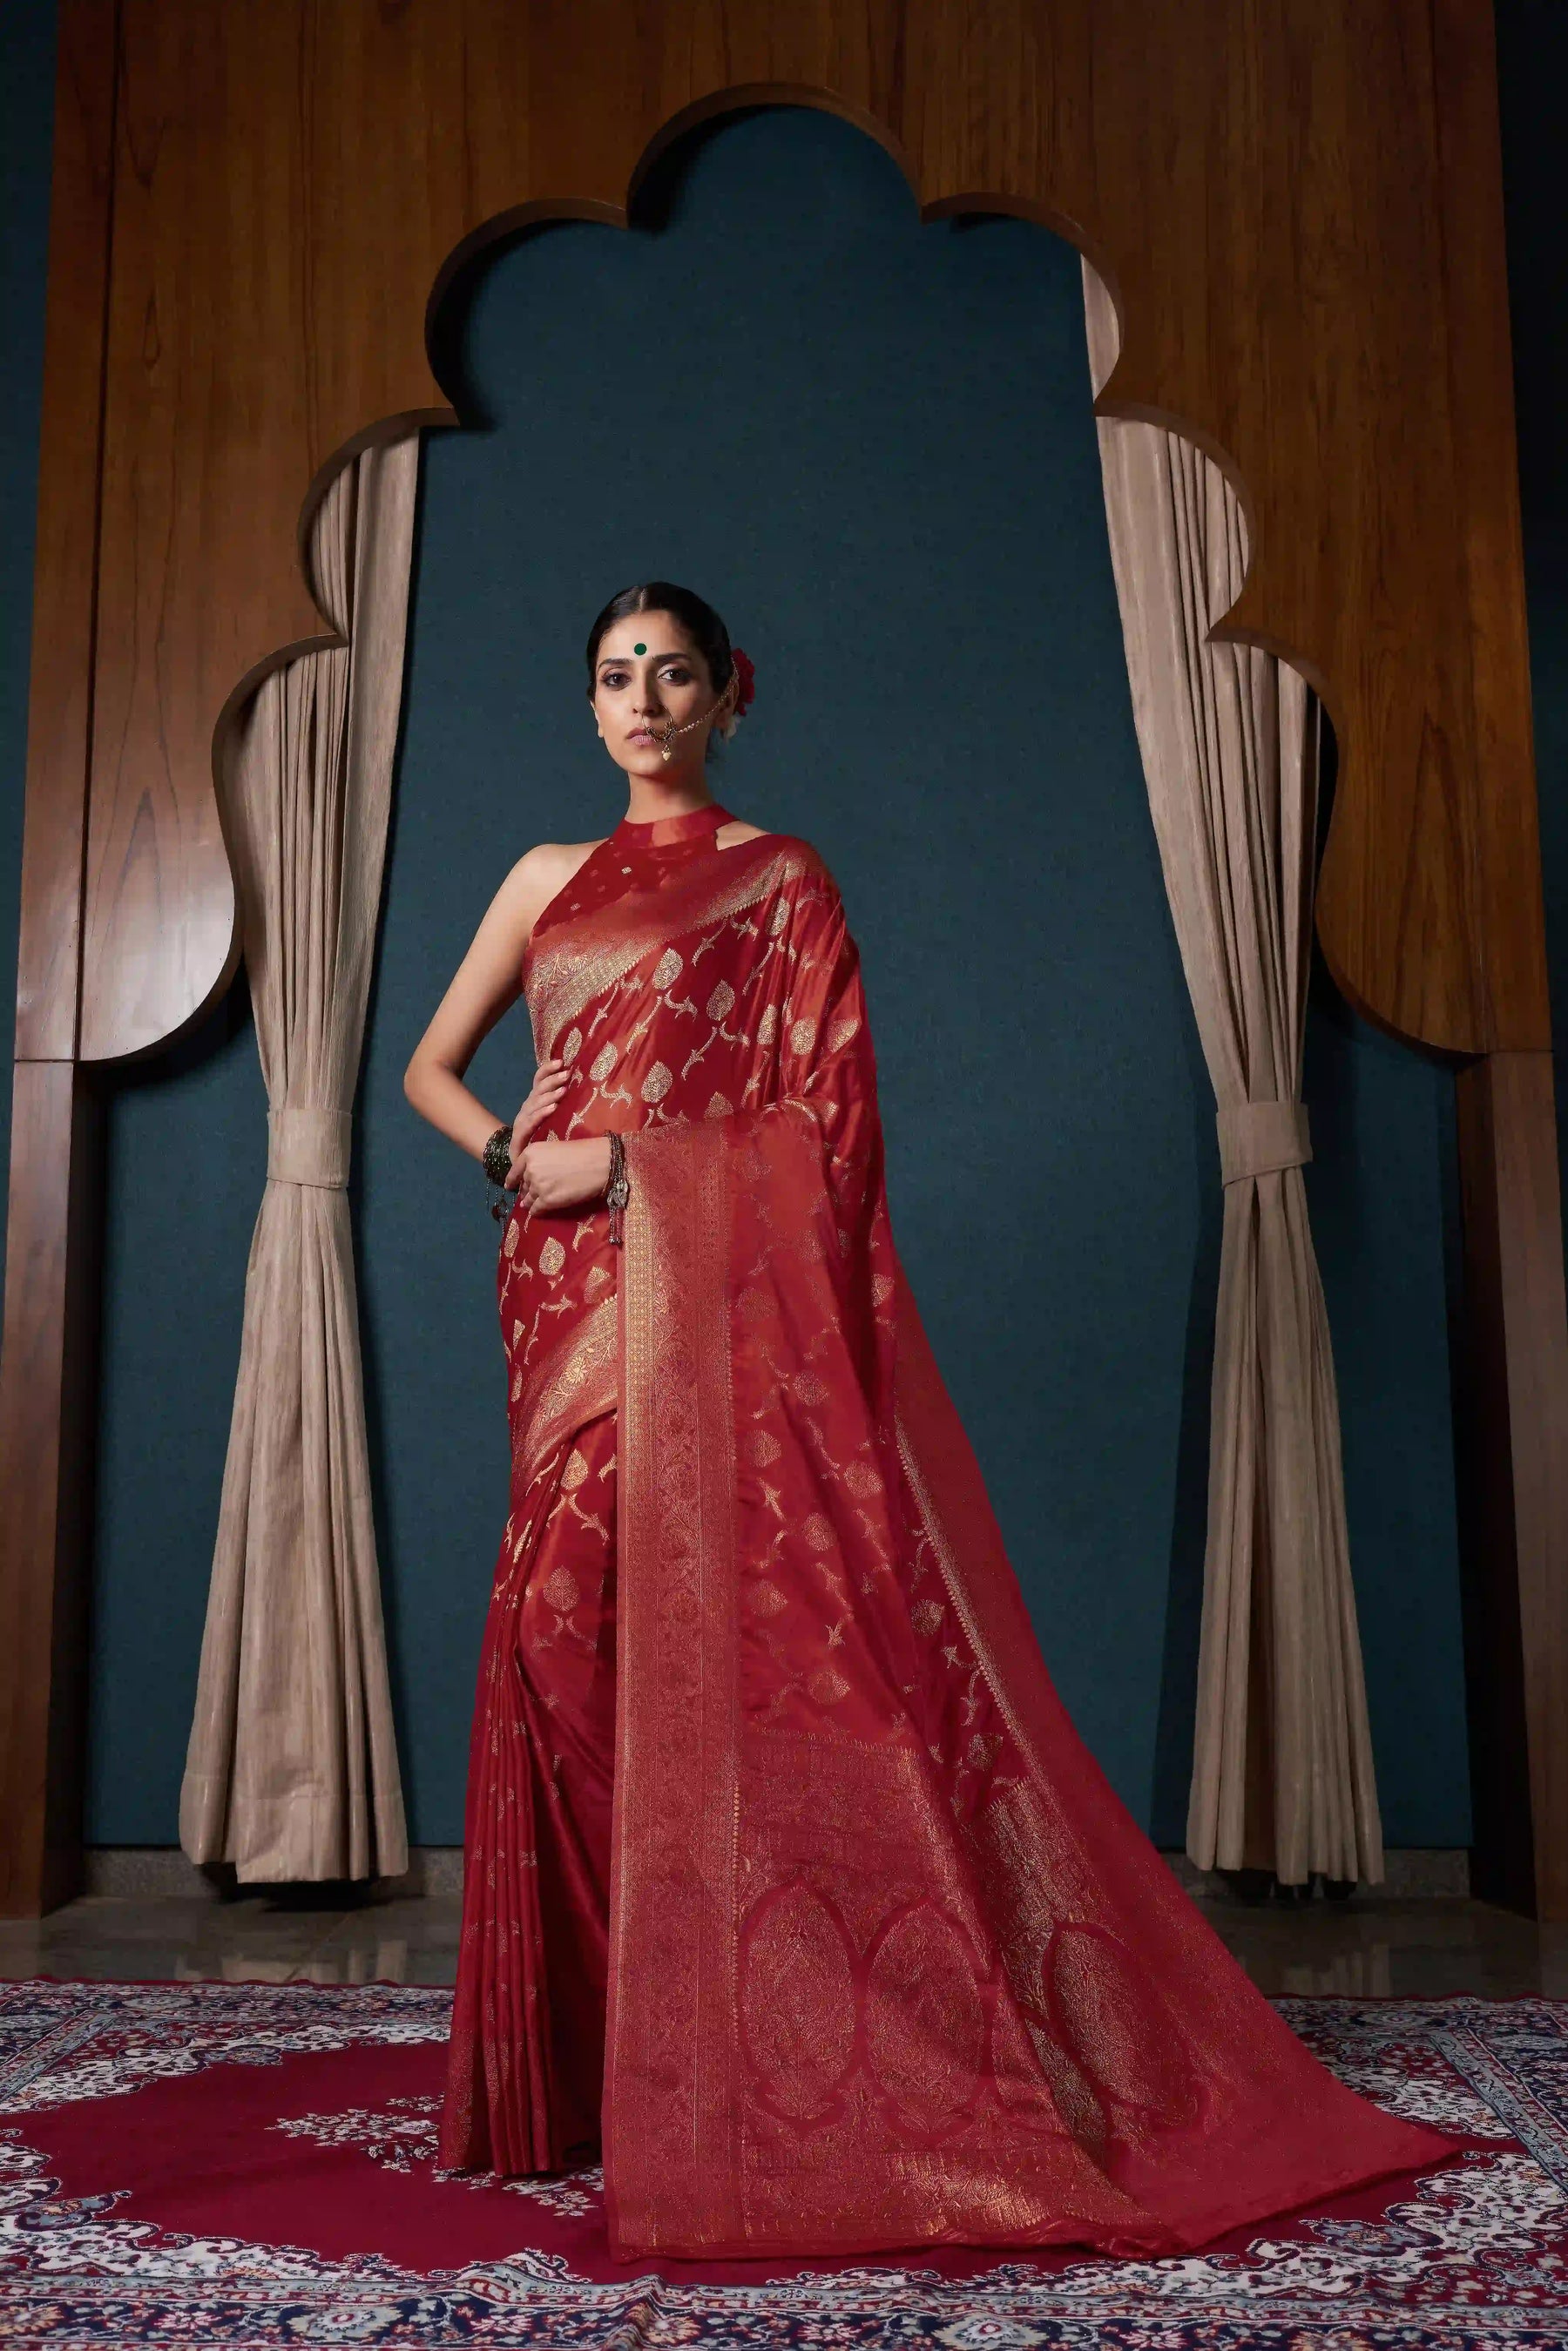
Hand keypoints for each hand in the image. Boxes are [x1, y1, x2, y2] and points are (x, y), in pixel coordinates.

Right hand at [505, 1058, 570, 1184]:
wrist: (520, 1163)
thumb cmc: (542, 1140)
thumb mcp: (554, 1121)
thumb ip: (560, 1105)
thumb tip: (580, 1089)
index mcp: (534, 1102)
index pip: (538, 1081)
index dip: (547, 1070)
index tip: (561, 1062)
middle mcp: (526, 1109)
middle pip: (537, 1090)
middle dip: (552, 1080)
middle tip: (566, 1075)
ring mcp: (521, 1122)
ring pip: (533, 1105)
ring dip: (548, 1096)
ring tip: (562, 1091)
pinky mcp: (519, 1137)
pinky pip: (530, 1123)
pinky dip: (540, 1114)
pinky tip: (552, 1109)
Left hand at [515, 1135, 612, 1219]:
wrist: (599, 1163)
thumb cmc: (582, 1153)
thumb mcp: (554, 1150)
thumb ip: (540, 1162)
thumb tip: (532, 1180)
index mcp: (530, 1153)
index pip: (515, 1171)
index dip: (512, 1180)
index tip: (509, 1187)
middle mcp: (530, 1170)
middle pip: (524, 1186)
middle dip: (527, 1191)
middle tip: (531, 1195)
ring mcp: (537, 1186)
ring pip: (528, 1200)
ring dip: (531, 1203)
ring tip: (535, 1205)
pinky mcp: (546, 1201)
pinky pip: (536, 1210)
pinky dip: (537, 1212)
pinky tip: (541, 1212)